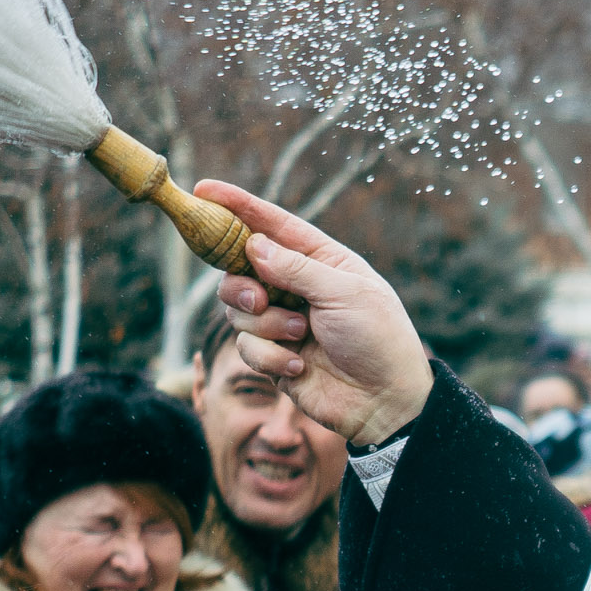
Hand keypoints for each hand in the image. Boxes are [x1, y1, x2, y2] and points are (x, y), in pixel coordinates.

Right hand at [201, 181, 437, 450]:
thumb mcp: (343, 294)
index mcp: (321, 260)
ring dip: (266, 326)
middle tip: (259, 300)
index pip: (273, 225)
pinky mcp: (274, 356)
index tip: (205, 189)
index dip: (238, 206)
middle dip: (242, 286)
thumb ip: (295, 268)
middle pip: (239, 269)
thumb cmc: (378, 338)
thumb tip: (253, 244)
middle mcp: (296, 287)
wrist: (385, 401)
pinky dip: (270, 357)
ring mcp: (282, 322)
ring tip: (301, 336)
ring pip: (238, 310)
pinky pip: (247, 347)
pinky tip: (300, 367)